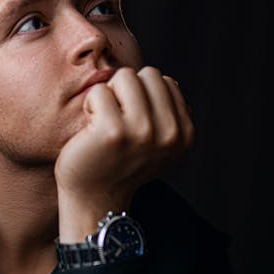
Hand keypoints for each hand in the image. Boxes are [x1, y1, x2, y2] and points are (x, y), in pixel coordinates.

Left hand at [55, 66, 193, 241]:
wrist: (94, 199)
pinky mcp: (113, 131)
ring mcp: (143, 132)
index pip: (166, 82)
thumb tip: (165, 80)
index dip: (143, 96)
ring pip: (125, 77)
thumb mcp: (156, 143)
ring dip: (109, 95)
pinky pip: (100, 91)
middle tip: (116, 120)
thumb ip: (166, 114)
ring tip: (104, 122)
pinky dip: (90, 105)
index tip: (133, 123)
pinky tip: (90, 130)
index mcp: (184, 134)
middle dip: (127, 91)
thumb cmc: (118, 163)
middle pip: (148, 75)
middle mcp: (169, 134)